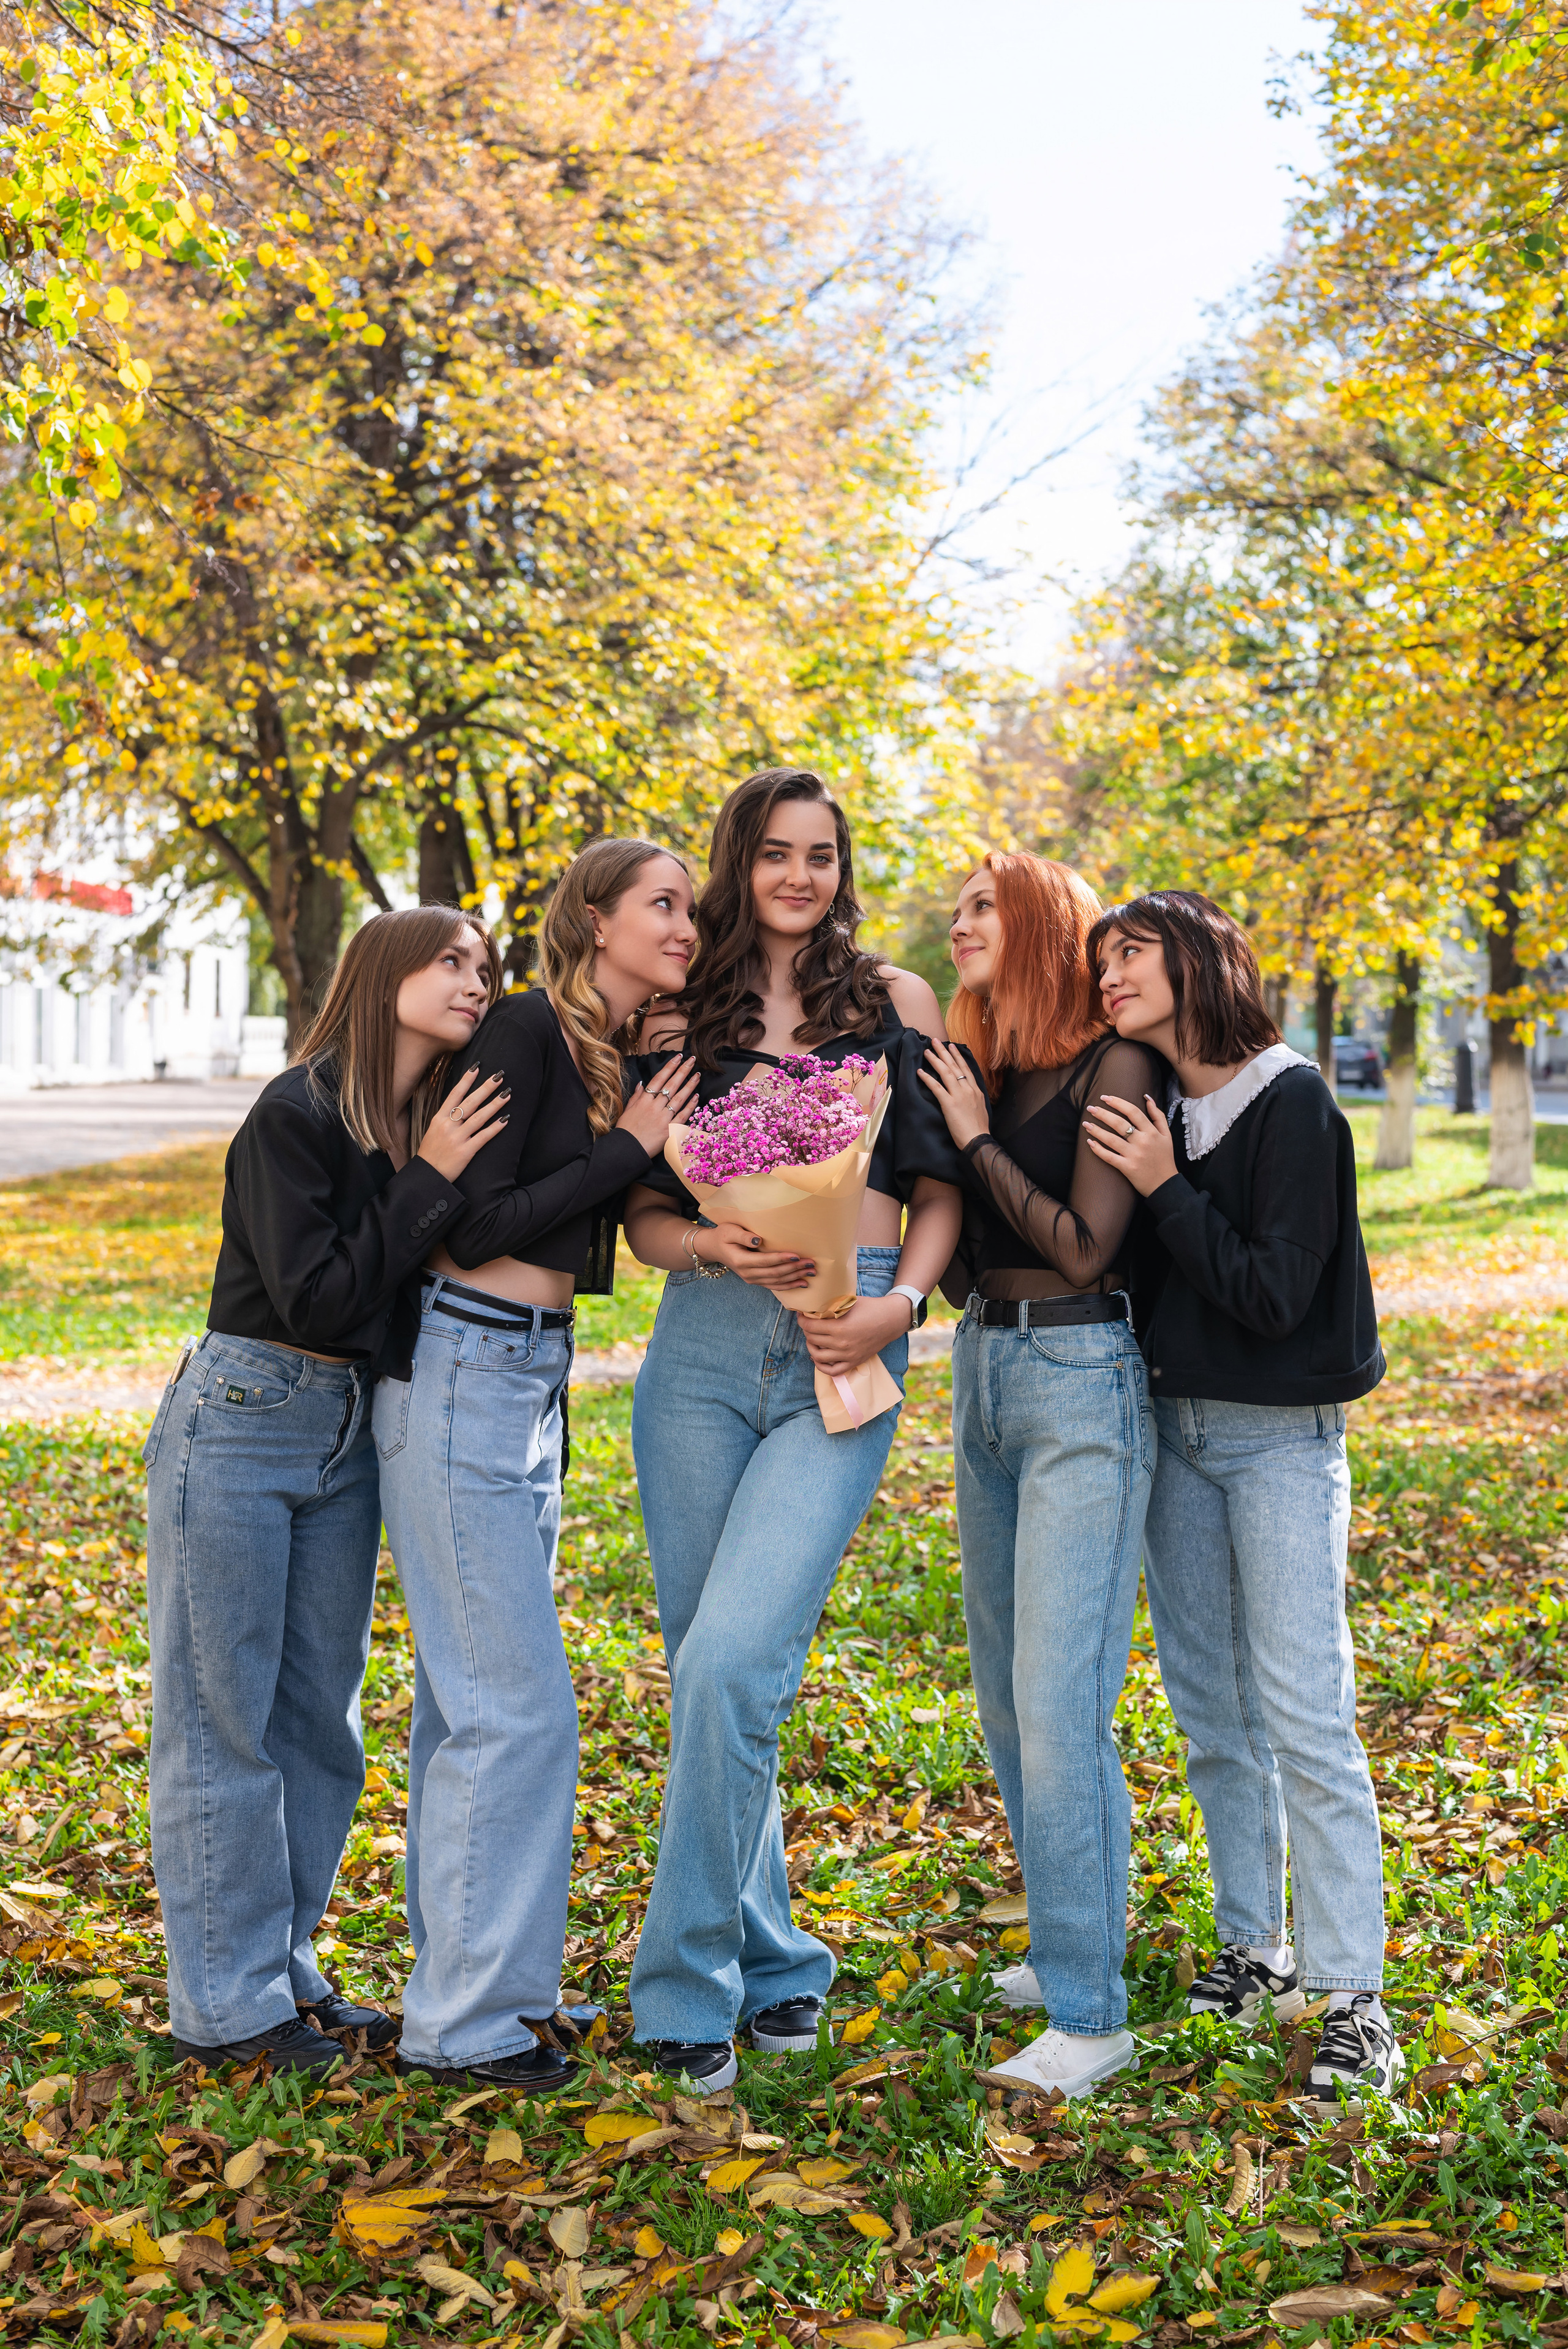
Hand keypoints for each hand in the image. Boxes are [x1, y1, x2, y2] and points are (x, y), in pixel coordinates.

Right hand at [417, 1066, 508, 1178]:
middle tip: (499, 1076)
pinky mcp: (466, 1152)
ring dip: (495, 1105)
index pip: (455, 1094)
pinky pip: (483, 1137)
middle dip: (486, 1088)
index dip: (466, 1080)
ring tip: (507, 1094)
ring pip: (479, 1117)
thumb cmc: (431, 1152)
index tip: (477, 1068)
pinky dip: (495, 1128)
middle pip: (470, 1102)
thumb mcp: (433, 1130)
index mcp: (439, 1118)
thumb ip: (446, 1117)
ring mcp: (457, 1138)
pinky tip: (506, 1119)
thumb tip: (459, 1104)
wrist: (427, 1176)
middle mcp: (448, 1126)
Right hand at [616, 1056, 699, 1155]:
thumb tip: (641, 1083)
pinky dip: (690, 1106)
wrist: (626, 1150)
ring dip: (689, 1086)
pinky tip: (696, 1097)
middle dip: (683, 1071)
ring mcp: (662, 1118)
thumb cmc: (625, 1130)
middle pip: (671, 1085)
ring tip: (698, 1075)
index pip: (659, 1079)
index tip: (678, 1057)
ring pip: (679, 1098)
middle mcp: (654, 1107)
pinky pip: (682, 1116)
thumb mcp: (627, 1110)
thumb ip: (636, 1096)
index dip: (669, 1067)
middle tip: (692, 1061)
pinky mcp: (669, 1130)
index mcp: (643, 1100)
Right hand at [691, 1220, 817, 1288]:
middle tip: (811, 1264)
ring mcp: (752, 1279)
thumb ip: (743, 1235)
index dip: (782, 1259)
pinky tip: (802, 1283)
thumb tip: (758, 1240)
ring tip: (811, 1274)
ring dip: (795, 1278)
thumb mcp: (730, 1231)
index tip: (797, 1255)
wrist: (714, 1248)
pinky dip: (789, 1285)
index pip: (766, 1261)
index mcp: (742, 1261)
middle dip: (794, 1269)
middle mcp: (747, 1274)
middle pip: (775, 1273)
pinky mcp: (756, 1281)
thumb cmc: (723, 1235)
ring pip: (777, 1282)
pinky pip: (774, 1286)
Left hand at [797, 1294, 909, 1377]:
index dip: (802, 1320)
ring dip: (811, 1347)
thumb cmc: (870, 1307)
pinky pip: (832, 1371)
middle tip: (807, 1324)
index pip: (810, 1327)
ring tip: (811, 1339)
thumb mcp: (848, 1302)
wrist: (890, 1320)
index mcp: (839, 1327)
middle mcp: (842, 1344)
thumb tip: (812, 1307)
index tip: (801, 1315)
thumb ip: (831, 1306)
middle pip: (812, 1340)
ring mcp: (848, 1355)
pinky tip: (817, 1357)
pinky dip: (821, 1366)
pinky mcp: (853, 1362)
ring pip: (818, 1356)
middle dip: (806, 1331)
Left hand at [920, 1039, 990, 1148]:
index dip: (957, 1056)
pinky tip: (920, 1072)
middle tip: (936, 1041)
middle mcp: (968, 1089)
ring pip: (946, 1073)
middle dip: (944, 1052)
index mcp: (975, 1090)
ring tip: (927, 1052)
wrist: (978, 1139)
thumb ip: (974, 1098)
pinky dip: (928, 1079)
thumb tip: (968, 1092)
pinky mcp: (949, 1104)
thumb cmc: (978, 1128)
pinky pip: (937, 1088)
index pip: (966, 1069)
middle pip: (955, 1066)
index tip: (952, 1046)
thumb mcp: (980, 1108)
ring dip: (935, 1061)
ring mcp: (959, 1095)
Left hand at [1082, 1092, 1176, 1196]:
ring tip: (1086, 1123)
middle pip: (1119, 1123)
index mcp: (1152, 1132)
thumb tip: (1147, 1098)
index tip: (1105, 1098)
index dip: (1117, 1102)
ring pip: (1111, 1139)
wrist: (1166, 1184)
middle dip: (1102, 1113)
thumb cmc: (1165, 1158)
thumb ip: (1158, 1115)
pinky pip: (1109, 1157)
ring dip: (1096, 1130)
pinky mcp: (1127, 1167)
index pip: (1133, 1111)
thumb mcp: (1167, 1135)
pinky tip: (1089, 1142)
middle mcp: (1143, 1141)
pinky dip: (1098, 1149)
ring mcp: (1134, 1155)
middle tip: (1090, 1108)